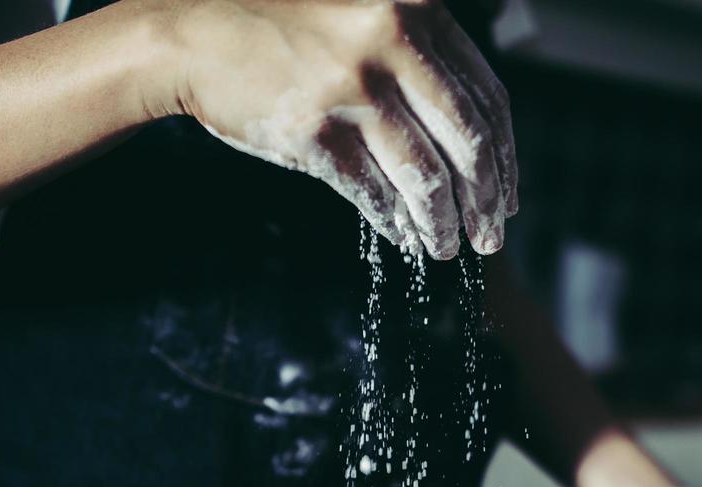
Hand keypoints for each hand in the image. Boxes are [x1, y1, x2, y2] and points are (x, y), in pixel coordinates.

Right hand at [174, 0, 516, 257]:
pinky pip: (371, 191)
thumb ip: (417, 59)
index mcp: (415, 9)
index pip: (486, 97)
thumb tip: (474, 142)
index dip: (505, 157)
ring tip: (446, 248)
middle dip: (484, 201)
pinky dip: (394, 220)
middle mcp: (390, 41)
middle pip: (467, 142)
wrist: (195, 35)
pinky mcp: (314, 131)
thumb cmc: (286, 32)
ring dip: (441, 222)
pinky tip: (403, 236)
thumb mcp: (364, 18)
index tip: (506, 197)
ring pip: (423, 175)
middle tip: (490, 238)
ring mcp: (351, 87)